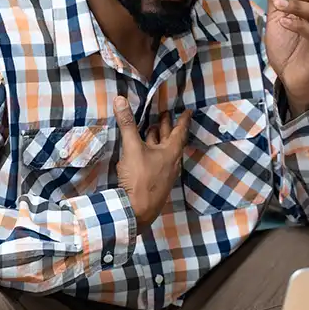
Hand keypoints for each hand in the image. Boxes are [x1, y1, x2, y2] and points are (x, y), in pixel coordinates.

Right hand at [113, 96, 190, 230]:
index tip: (188, 111)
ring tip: (152, 129)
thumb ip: (127, 123)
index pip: (180, 131)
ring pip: (164, 151)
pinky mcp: (156, 182)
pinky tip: (145, 152)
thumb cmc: (140, 178)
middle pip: (171, 140)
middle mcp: (172, 162)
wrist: (138, 211)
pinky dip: (153, 152)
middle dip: (167, 126)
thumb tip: (120, 99)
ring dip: (158, 139)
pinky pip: (157, 161)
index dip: (183, 120)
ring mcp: (165, 174)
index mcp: (171, 152)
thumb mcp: (132, 148)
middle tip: (165, 114)